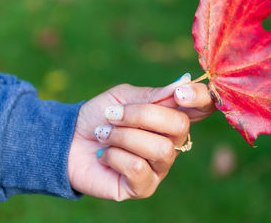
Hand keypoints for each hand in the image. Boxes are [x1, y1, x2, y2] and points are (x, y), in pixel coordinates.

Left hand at [68, 74, 215, 199]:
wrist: (68, 141)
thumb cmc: (99, 116)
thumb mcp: (123, 97)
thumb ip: (153, 94)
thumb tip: (183, 83)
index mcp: (170, 117)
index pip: (203, 108)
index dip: (200, 99)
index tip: (179, 93)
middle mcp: (172, 142)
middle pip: (180, 126)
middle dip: (142, 115)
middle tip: (113, 115)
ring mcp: (160, 167)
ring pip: (159, 149)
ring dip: (124, 137)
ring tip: (103, 135)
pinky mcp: (144, 186)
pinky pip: (138, 168)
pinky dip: (115, 156)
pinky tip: (104, 156)